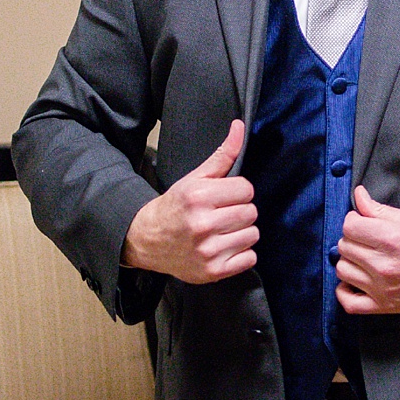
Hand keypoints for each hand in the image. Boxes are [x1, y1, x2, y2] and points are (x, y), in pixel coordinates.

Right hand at [122, 120, 258, 283]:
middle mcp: (203, 224)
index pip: (247, 189)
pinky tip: (223, 247)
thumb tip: (240, 127)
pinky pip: (249, 258)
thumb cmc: (174, 207)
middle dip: (239, 211)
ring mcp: (208, 250)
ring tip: (222, 231)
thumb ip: (222, 155)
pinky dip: (240, 254)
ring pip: (253, 235)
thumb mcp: (194, 179)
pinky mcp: (213, 271)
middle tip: (221, 214)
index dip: (237, 192)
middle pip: (251, 212)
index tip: (223, 197)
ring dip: (241, 233)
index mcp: (199, 197)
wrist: (147, 240)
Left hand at [336, 186, 399, 314]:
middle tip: (369, 240)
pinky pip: (349, 303)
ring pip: (342, 271)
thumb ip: (379, 210)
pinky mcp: (386, 306)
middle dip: (354, 239)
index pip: (349, 226)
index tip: (364, 223)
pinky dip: (345, 293)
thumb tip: (358, 195)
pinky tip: (354, 283)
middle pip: (344, 247)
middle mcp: (383, 264)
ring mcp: (383, 288)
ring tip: (365, 259)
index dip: (355, 221)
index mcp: (390, 239)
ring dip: (350, 262)